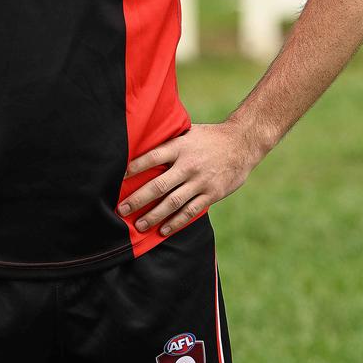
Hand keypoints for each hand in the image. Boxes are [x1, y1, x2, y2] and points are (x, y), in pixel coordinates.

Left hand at [119, 121, 263, 235]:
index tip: (119, 177)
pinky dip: (176, 222)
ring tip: (139, 225)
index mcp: (180, 147)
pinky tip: (163, 230)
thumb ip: (170, 141)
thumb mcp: (188, 132)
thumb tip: (144, 142)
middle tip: (121, 210)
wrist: (242, 143)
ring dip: (154, 215)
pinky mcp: (212, 194)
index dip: (135, 167)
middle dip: (138, 199)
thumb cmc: (210, 137)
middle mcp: (188, 165)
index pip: (152, 157)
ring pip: (172, 202)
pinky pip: (190, 211)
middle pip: (158, 185)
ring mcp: (200, 181)